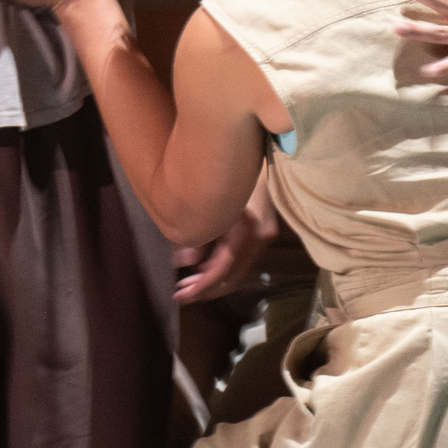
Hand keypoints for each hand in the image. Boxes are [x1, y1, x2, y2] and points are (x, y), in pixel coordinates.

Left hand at [174, 180, 282, 302]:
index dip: (202, 286)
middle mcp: (261, 235)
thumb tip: (185, 262)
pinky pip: (242, 258)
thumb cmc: (219, 173)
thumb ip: (194, 235)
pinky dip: (223, 267)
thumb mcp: (202, 205)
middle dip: (207, 288)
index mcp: (248, 229)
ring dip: (215, 280)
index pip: (225, 269)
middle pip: (234, 276)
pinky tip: (204, 266)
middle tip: (182, 294)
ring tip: (188, 282)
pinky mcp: (263, 230)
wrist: (248, 152)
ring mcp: (265, 234)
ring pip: (239, 270)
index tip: (182, 296)